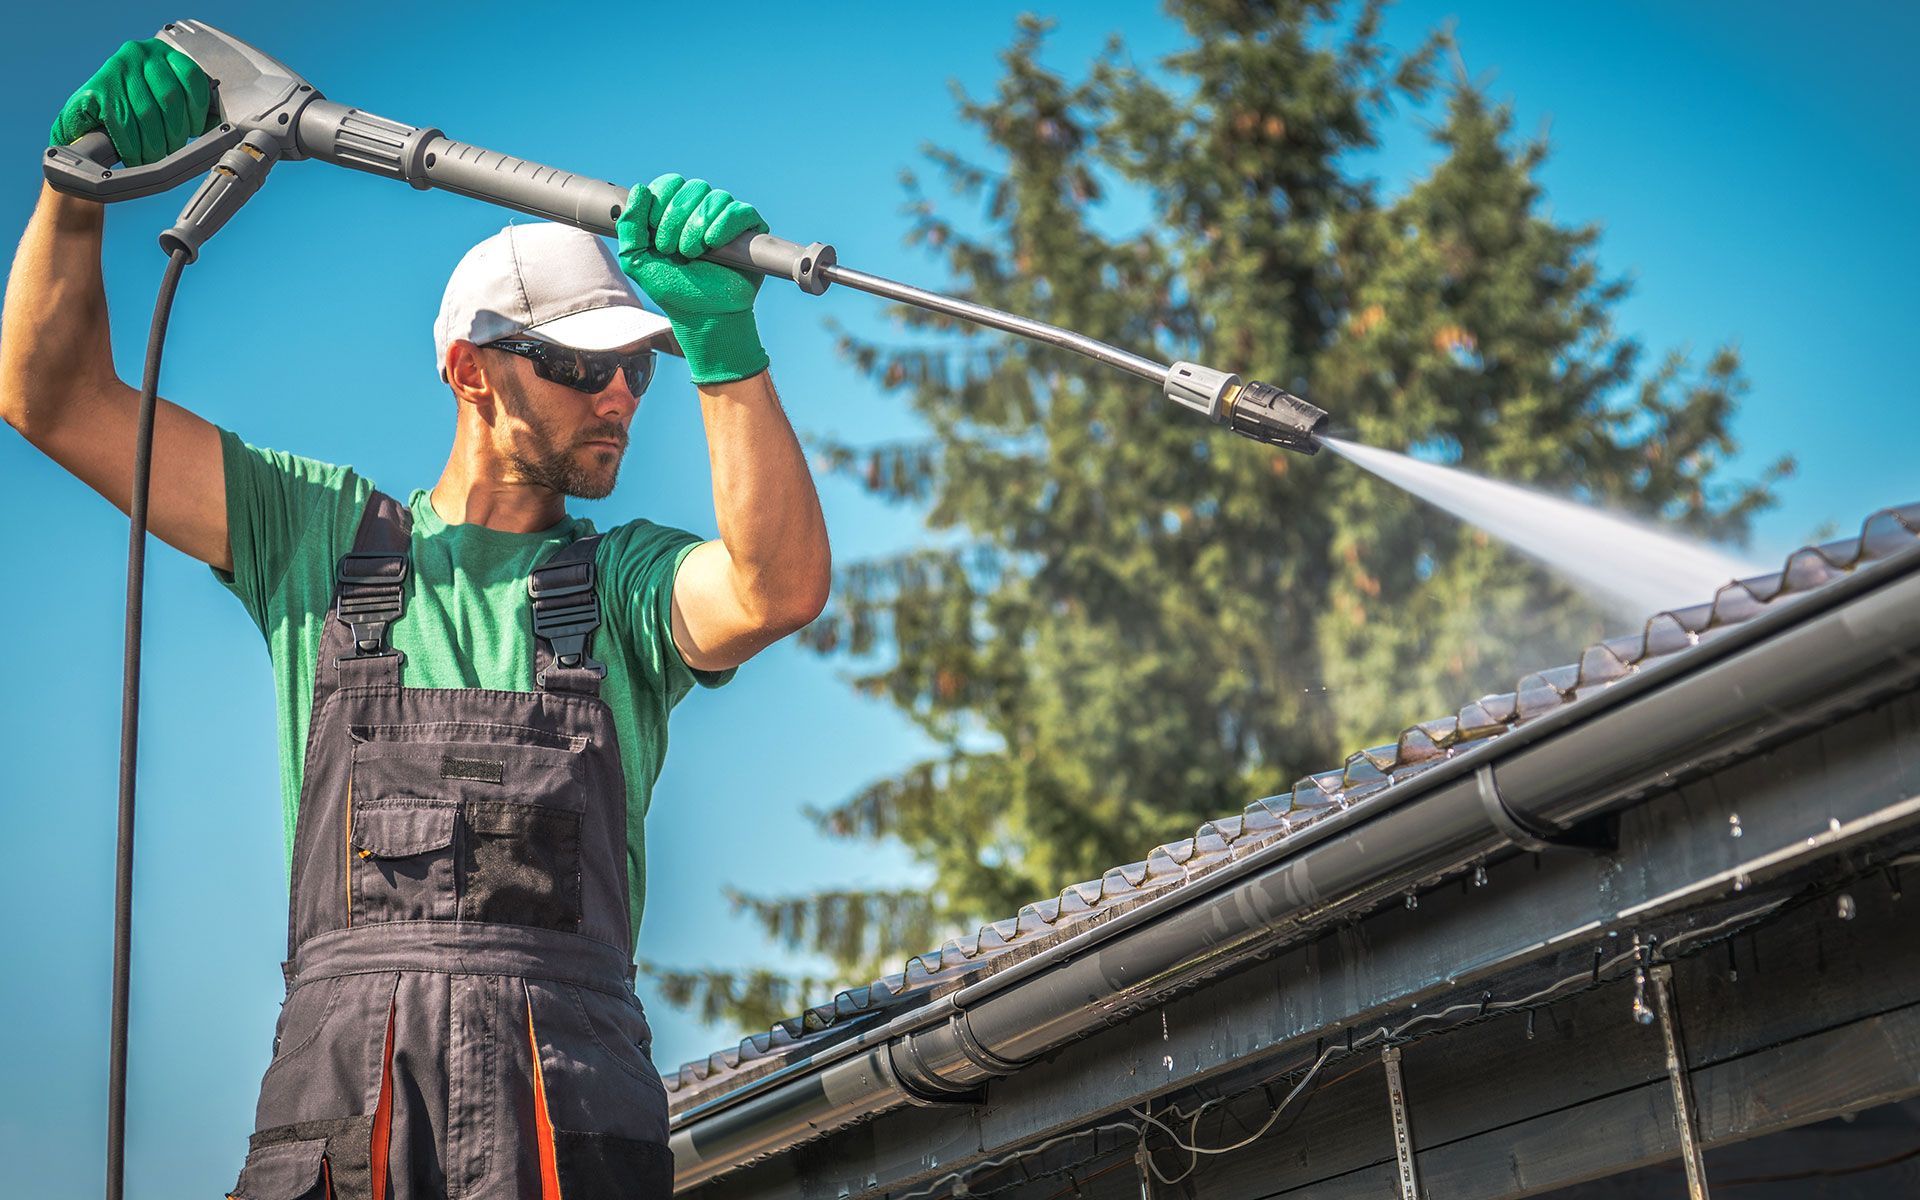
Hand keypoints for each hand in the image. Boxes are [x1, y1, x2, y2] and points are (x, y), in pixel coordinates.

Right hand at [50, 38, 213, 167]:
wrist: (84, 119)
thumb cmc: (132, 112)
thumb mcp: (165, 102)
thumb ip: (190, 106)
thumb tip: (217, 123)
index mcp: (163, 54)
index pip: (192, 77)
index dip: (198, 109)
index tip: (196, 130)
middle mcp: (140, 54)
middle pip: (170, 99)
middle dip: (175, 133)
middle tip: (172, 152)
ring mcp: (116, 68)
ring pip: (147, 113)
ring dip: (154, 143)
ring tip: (154, 157)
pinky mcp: (96, 88)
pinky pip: (122, 123)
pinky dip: (132, 146)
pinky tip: (135, 156)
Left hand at [616, 174, 770, 384]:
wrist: (704, 316)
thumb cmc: (673, 289)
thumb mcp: (636, 260)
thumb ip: (629, 226)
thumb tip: (640, 189)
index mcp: (676, 211)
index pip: (670, 183)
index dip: (661, 203)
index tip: (656, 237)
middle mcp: (702, 210)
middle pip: (692, 187)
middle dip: (677, 219)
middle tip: (674, 251)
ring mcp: (728, 219)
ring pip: (716, 198)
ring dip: (698, 227)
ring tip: (694, 254)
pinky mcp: (751, 230)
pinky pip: (740, 210)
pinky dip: (724, 225)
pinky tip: (713, 246)